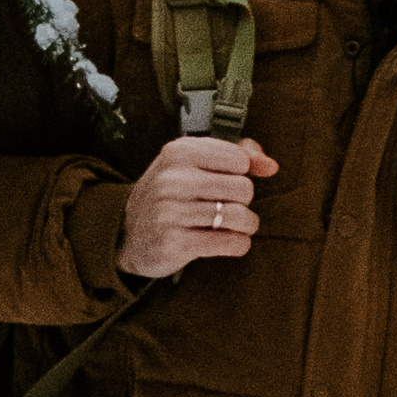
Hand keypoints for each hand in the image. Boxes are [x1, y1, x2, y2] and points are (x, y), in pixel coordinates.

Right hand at [117, 135, 279, 279]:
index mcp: (178, 152)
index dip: (240, 174)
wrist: (126, 234)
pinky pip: (230, 243)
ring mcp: (171, 212)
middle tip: (227, 207)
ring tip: (236, 226)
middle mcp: (173, 179)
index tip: (226, 182)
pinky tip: (230, 242)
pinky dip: (238, 244)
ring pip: (240, 217)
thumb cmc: (168, 195)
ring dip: (246, 226)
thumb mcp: (192, 164)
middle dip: (243, 202)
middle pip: (243, 189)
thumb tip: (270, 166)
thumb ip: (236, 154)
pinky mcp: (176, 243)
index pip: (239, 160)